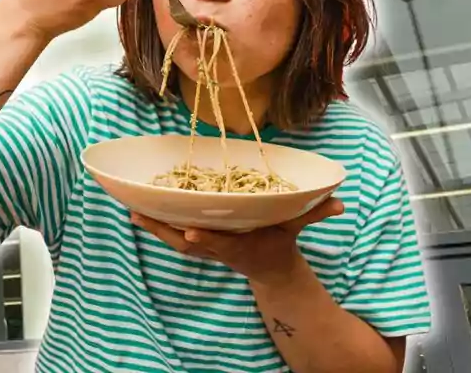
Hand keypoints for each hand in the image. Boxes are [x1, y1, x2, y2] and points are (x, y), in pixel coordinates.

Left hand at [130, 197, 344, 286]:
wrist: (269, 269)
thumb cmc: (279, 242)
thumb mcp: (295, 228)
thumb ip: (313, 214)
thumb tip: (338, 202)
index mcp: (241, 245)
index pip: (222, 244)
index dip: (207, 240)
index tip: (191, 234)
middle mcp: (219, 248)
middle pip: (188, 244)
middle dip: (164, 232)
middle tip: (140, 216)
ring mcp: (207, 248)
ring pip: (175, 241)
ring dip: (154, 228)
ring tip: (131, 211)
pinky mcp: (199, 244)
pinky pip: (173, 237)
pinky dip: (157, 226)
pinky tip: (138, 211)